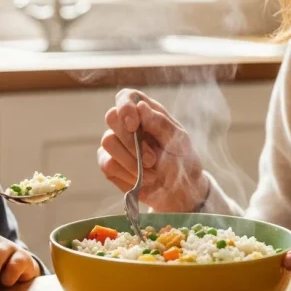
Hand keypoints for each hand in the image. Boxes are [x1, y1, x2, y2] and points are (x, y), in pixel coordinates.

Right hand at [97, 89, 207, 211]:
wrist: (179, 193)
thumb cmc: (182, 161)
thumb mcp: (179, 141)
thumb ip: (160, 123)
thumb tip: (140, 106)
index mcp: (146, 112)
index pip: (125, 97)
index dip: (125, 107)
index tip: (134, 125)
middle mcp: (127, 125)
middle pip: (111, 118)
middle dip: (131, 141)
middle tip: (152, 160)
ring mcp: (116, 144)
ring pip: (108, 142)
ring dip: (131, 161)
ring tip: (151, 173)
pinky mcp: (110, 164)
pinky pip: (108, 165)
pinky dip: (127, 175)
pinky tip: (140, 180)